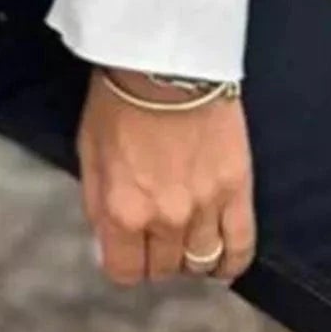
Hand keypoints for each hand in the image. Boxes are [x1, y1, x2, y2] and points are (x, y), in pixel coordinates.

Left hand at [76, 65, 254, 286]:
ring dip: (192, 256)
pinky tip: (223, 259)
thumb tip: (108, 246)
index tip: (130, 250)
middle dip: (158, 255)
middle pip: (165, 268)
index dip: (126, 263)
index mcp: (122, 210)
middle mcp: (164, 218)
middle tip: (157, 232)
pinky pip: (241, 246)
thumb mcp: (89, 153)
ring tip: (188, 239)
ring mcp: (205, 207)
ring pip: (202, 262)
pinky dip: (232, 261)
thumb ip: (97, 207)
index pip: (125, 272)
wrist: (164, 59)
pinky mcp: (237, 189)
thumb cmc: (120, 98)